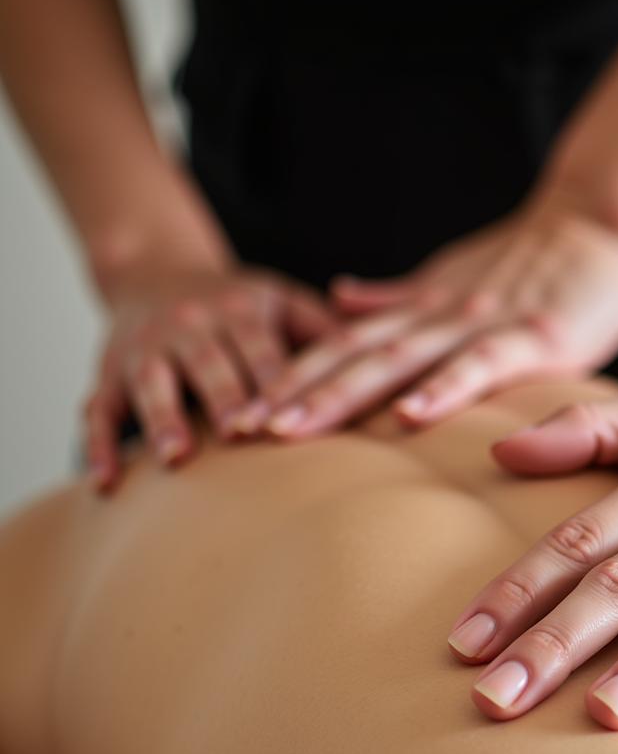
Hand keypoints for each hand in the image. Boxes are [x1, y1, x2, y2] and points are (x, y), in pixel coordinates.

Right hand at [84, 261, 332, 490]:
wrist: (154, 270)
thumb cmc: (237, 301)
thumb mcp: (281, 298)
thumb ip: (324, 328)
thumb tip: (384, 358)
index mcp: (238, 309)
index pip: (260, 347)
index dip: (272, 380)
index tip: (289, 415)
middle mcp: (188, 325)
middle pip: (207, 363)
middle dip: (222, 397)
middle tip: (239, 436)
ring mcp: (145, 349)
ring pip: (151, 383)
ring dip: (162, 418)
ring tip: (176, 457)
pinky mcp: (110, 372)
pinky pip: (98, 408)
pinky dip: (97, 445)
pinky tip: (107, 483)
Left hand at [237, 191, 617, 438]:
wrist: (598, 227)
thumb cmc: (531, 265)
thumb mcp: (452, 281)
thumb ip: (398, 298)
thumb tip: (339, 301)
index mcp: (420, 309)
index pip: (341, 346)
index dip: (288, 378)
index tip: (239, 415)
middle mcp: (438, 315)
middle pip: (352, 355)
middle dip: (291, 393)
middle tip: (237, 429)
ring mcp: (482, 324)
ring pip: (399, 360)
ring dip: (340, 394)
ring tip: (288, 429)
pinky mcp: (534, 337)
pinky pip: (481, 365)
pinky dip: (442, 389)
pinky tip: (407, 417)